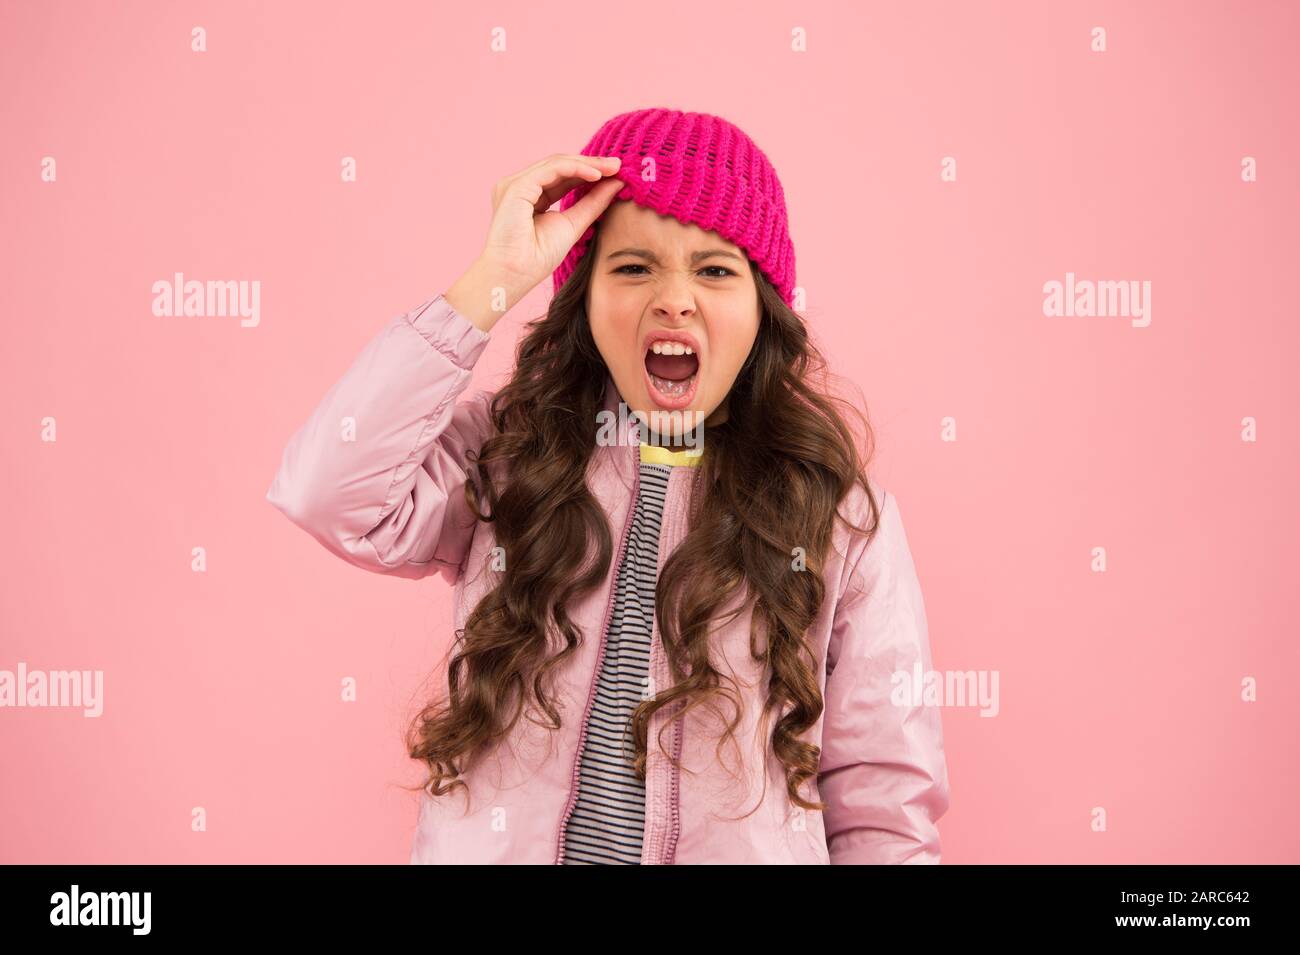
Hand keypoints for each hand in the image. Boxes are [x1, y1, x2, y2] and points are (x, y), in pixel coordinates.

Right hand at [446, 154, 623, 331]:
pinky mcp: (516, 187)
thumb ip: (592, 203)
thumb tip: (617, 183)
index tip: (617, 173)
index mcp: (529, 196)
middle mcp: (520, 186)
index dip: (589, 173)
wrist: (515, 275)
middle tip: (619, 164)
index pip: (562, 177)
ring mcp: (515, 184)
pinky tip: (596, 175)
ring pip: (557, 164)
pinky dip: (575, 169)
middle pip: (560, 166)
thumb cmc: (537, 258)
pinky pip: (551, 169)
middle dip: (591, 164)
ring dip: (587, 164)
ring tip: (612, 167)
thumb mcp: (573, 225)